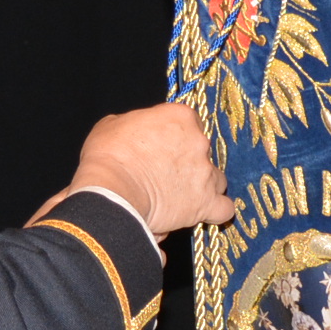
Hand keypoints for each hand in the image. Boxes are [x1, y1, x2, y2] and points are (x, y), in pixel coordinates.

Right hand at [63, 103, 233, 235]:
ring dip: (204, 185)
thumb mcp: (113, 125)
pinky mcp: (205, 202)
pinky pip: (224, 209)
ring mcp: (205, 173)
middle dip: (190, 162)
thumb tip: (135, 132)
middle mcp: (200, 141)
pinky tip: (205, 212)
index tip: (165, 148)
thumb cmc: (107, 156)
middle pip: (204, 151)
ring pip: (217, 179)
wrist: (110, 190)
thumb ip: (135, 124)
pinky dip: (216, 211)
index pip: (190, 123)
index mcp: (180, 117)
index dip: (178, 137)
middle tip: (168, 174)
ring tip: (183, 196)